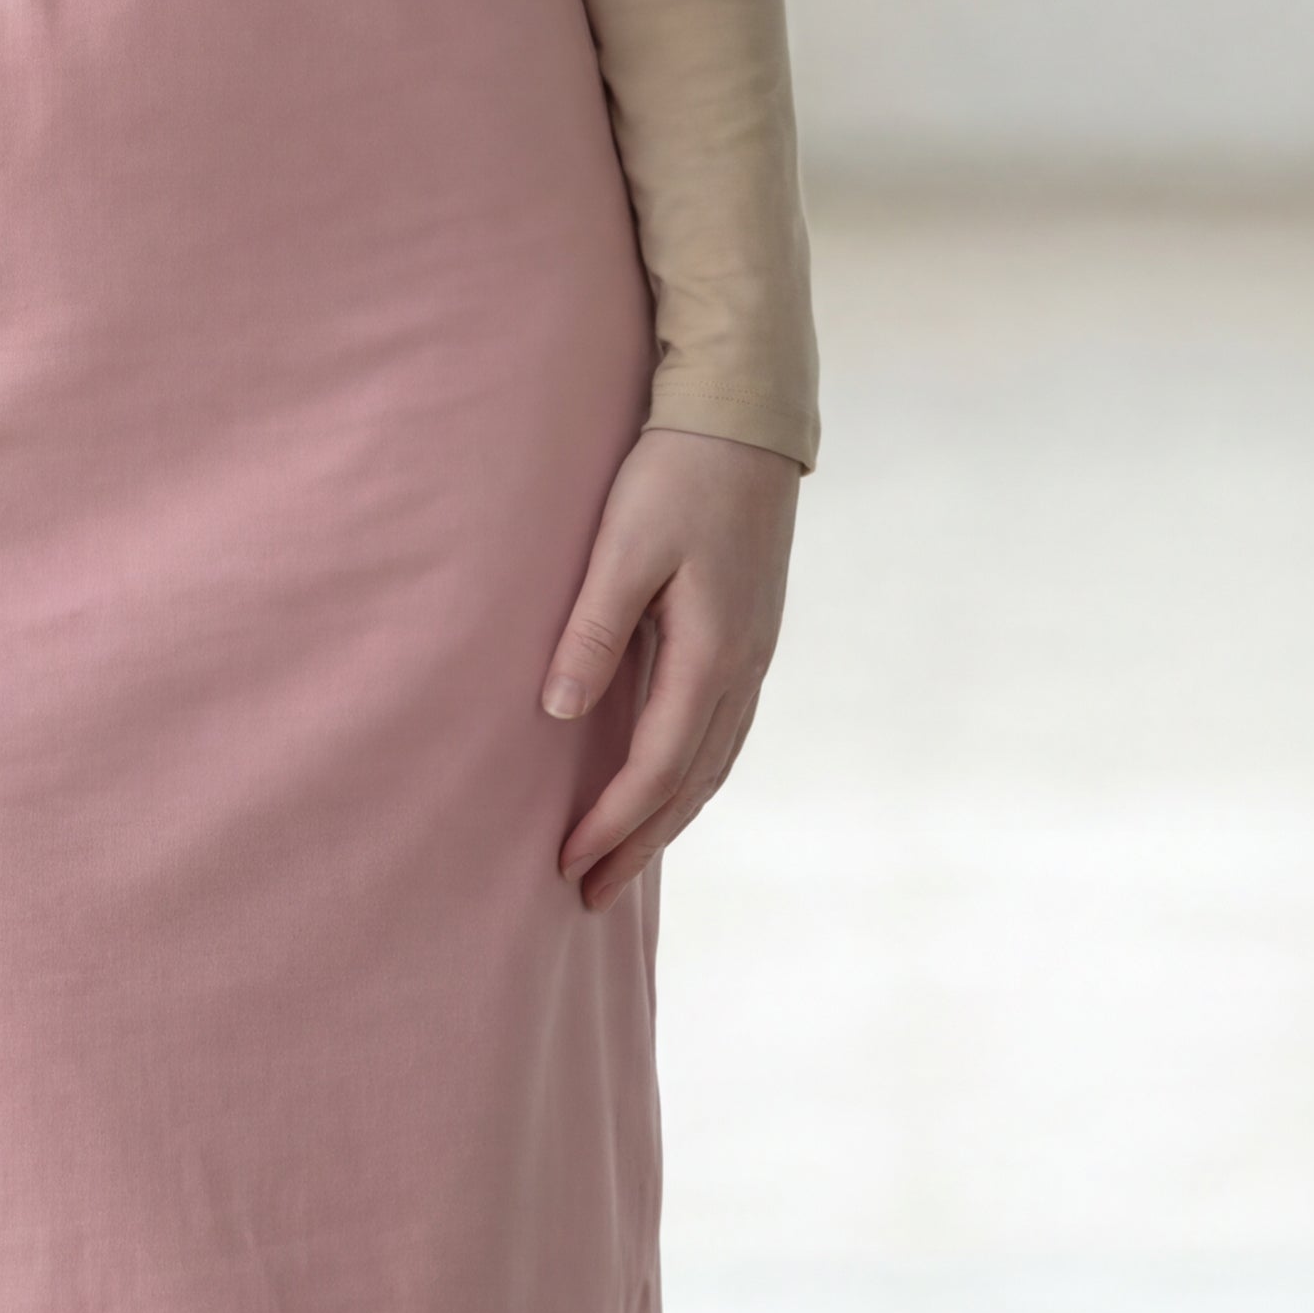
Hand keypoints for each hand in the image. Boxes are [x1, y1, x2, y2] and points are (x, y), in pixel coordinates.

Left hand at [544, 422, 797, 912]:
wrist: (745, 419)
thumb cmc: (677, 474)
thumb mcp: (624, 547)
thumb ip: (594, 630)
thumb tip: (558, 713)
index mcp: (713, 653)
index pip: (657, 766)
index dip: (613, 823)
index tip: (567, 863)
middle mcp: (744, 668)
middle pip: (692, 783)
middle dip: (641, 842)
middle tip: (589, 893)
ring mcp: (755, 654)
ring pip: (713, 762)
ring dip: (669, 815)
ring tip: (625, 857)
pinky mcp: (751, 635)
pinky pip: (721, 731)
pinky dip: (691, 774)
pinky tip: (666, 783)